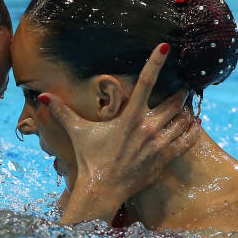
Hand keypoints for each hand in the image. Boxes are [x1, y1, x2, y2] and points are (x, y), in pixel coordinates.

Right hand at [39, 43, 200, 223]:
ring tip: (189, 105)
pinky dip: (193, 131)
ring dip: (188, 111)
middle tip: (184, 86)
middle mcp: (148, 128)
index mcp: (129, 116)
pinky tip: (196, 125)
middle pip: (174, 102)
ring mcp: (159, 144)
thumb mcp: (77, 132)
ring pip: (183, 121)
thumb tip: (41, 96)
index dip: (156, 62)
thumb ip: (61, 111)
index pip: (145, 82)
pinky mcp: (164, 159)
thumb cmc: (89, 159)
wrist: (102, 191)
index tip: (166, 46)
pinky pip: (187, 142)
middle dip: (181, 92)